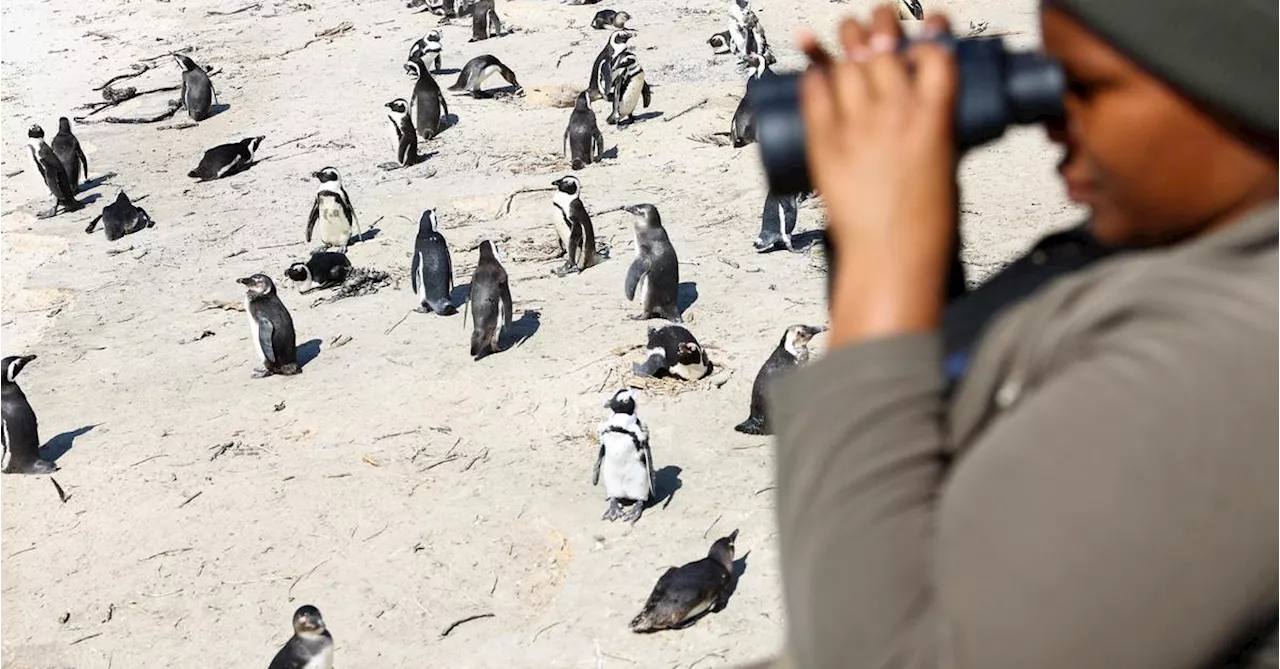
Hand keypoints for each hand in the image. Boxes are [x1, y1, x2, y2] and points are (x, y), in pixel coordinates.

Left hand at [799, 5, 959, 343]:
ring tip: (846, 34)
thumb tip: (922, 107)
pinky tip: (812, 67)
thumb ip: (933, 128)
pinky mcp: (825, 141)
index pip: (933, 51)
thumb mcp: (947, 162)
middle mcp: (895, 111)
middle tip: (876, 25)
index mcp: (935, 116)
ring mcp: (857, 124)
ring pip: (846, 60)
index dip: (928, 35)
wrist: (891, 256)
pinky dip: (812, 74)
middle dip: (879, 24)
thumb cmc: (926, 222)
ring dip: (844, 40)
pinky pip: (813, 93)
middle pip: (883, 43)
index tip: (924, 33)